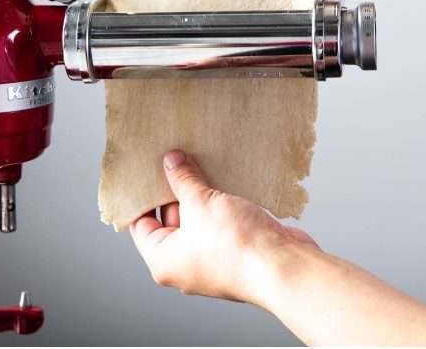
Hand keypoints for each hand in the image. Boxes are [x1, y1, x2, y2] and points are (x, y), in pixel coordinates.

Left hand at [130, 151, 318, 307]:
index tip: (144, 170)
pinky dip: (219, 204)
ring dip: (199, 196)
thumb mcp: (200, 202)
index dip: (142, 195)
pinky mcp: (235, 252)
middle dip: (173, 191)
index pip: (141, 224)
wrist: (285, 266)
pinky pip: (219, 224)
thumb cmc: (238, 248)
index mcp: (164, 261)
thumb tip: (171, 162)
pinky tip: (221, 179)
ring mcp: (211, 260)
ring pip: (197, 220)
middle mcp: (185, 265)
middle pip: (169, 220)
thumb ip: (182, 180)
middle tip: (173, 160)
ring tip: (197, 164)